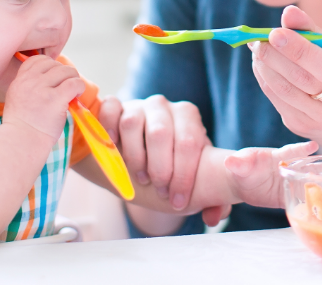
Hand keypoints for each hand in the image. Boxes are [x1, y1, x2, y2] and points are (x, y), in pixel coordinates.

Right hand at [3, 54, 84, 140]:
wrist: (21, 144)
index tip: (54, 78)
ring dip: (73, 79)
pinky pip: (74, 83)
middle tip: (66, 87)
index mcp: (19, 81)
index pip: (37, 60)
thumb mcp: (17, 98)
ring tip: (73, 91)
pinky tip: (77, 95)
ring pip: (66, 71)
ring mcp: (42, 89)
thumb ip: (30, 85)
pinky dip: (79, 87)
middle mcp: (29, 82)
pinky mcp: (55, 99)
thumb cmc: (22, 126)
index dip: (50, 66)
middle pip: (54, 64)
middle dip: (64, 73)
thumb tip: (52, 76)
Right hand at [100, 95, 218, 213]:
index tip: (178, 201)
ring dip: (134, 156)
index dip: (183, 176)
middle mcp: (163, 106)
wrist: (145, 152)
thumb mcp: (194, 177)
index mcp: (188, 116)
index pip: (189, 142)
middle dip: (160, 169)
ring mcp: (137, 105)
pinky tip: (113, 146)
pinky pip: (110, 108)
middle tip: (160, 191)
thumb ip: (212, 199)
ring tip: (140, 177)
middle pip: (160, 133)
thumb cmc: (173, 166)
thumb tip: (213, 216)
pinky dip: (109, 125)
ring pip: (132, 123)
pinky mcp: (115, 108)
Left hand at [224, 141, 317, 207]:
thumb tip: (230, 161)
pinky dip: (314, 201)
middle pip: (307, 165)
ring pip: (308, 181)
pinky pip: (302, 199)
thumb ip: (237, 162)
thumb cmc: (243, 167)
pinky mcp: (288, 197)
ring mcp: (289, 182)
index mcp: (276, 157)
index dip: (301, 149)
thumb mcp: (239, 164)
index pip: (291, 152)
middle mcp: (287, 168)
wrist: (242, 180)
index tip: (313, 145)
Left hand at [250, 5, 321, 139]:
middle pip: (305, 80)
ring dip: (266, 67)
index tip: (275, 33)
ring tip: (257, 49)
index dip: (299, 50)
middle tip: (259, 40)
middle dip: (276, 57)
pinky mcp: (305, 127)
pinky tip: (261, 65)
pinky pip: (278, 101)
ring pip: (287, 92)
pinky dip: (264, 80)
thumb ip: (311, 28)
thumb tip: (289, 13)